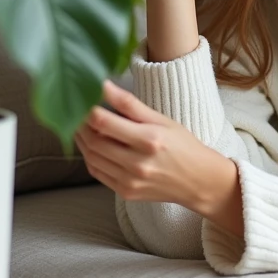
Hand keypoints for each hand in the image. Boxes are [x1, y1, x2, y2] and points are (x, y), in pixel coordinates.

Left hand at [74, 81, 238, 219]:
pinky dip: (89, 157)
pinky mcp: (126, 192)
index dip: (87, 109)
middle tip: (77, 112)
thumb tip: (103, 85)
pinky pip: (98, 173)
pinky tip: (92, 145)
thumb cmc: (183, 145)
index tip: (83, 99)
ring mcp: (130, 181)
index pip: (103, 122)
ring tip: (82, 126)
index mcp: (149, 140)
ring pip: (92, 158)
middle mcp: (138, 163)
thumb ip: (129, 103)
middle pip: (94, 141)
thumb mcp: (161, 119)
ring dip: (82, 141)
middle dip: (80, 125)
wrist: (199, 181)